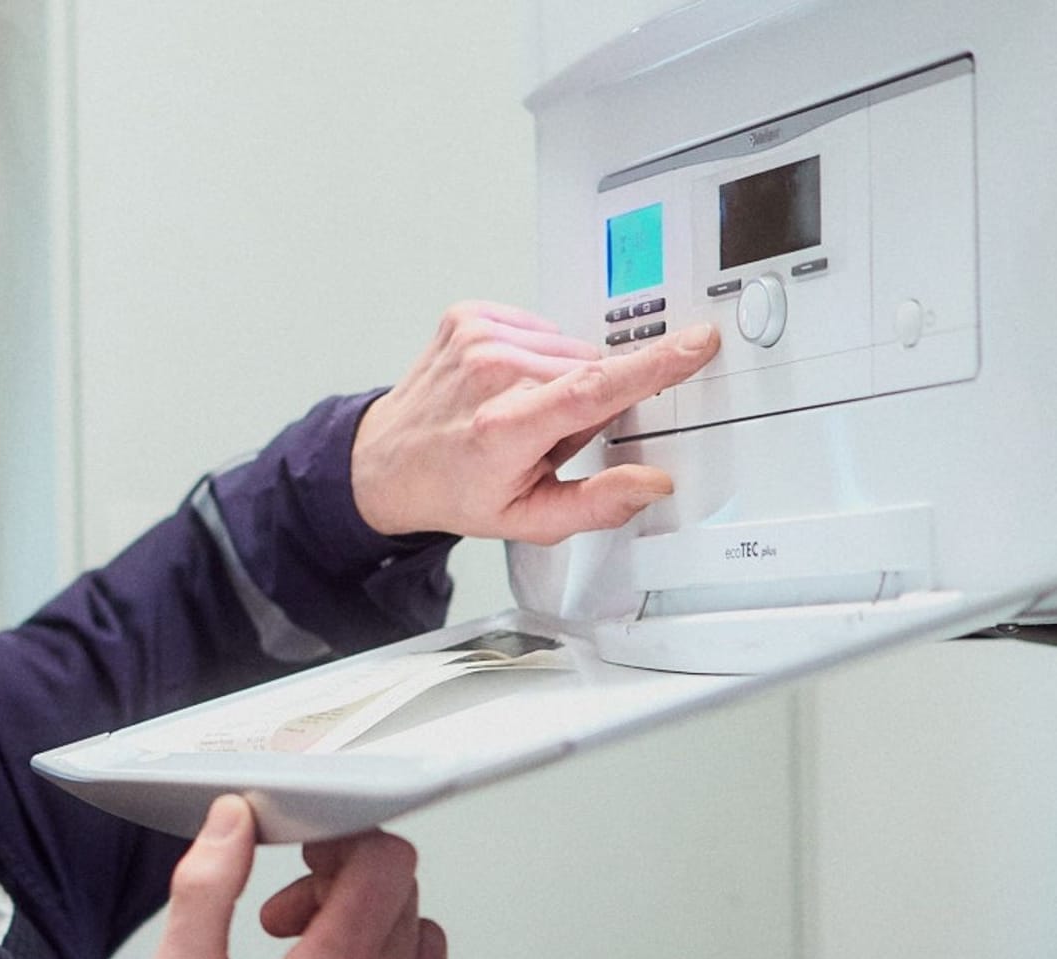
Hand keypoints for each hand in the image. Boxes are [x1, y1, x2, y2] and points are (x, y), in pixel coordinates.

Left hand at [350, 301, 720, 543]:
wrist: (387, 461)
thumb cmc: (455, 490)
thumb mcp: (526, 518)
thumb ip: (597, 504)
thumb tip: (651, 482)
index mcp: (504, 428)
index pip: (593, 390)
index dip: (652, 367)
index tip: (696, 343)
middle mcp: (490, 374)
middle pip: (589, 372)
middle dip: (585, 404)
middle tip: (543, 437)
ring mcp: (476, 338)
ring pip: (567, 349)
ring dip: (557, 380)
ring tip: (518, 411)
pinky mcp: (468, 315)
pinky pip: (538, 329)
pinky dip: (532, 355)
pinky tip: (503, 384)